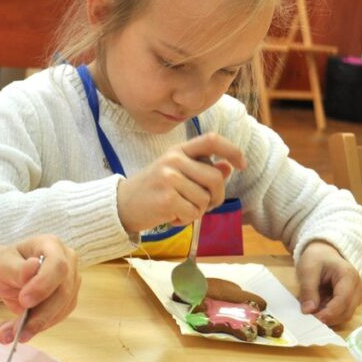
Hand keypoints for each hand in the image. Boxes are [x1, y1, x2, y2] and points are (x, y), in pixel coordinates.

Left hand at [0, 235, 79, 343]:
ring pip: (62, 309)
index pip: (57, 265)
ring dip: (36, 325)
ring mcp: (71, 281)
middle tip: (17, 331)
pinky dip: (38, 327)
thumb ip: (17, 268)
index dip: (43, 285)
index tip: (23, 301)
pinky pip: (57, 317)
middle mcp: (67, 261)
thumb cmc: (5, 264)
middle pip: (63, 291)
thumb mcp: (3, 263)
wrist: (6, 274)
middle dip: (40, 314)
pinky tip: (19, 332)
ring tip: (8, 335)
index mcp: (51, 245)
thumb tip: (32, 268)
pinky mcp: (68, 300)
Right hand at [117, 133, 246, 232]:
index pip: (211, 140)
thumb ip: (201, 170)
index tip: (241, 165)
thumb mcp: (175, 174)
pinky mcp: (166, 199)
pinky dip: (186, 220)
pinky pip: (193, 213)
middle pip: (215, 177)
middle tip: (204, 206)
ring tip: (179, 210)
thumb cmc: (152, 190)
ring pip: (205, 199)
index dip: (232, 150)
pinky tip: (171, 217)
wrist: (120, 205)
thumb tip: (228, 167)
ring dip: (197, 211)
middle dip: (216, 197)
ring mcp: (169, 178)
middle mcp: (173, 160)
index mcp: (177, 151)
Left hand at [295, 241, 361, 324]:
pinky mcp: (352, 300)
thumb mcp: (307, 270)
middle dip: (329, 318)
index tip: (313, 319)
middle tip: (309, 318)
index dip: (329, 313)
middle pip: (347, 311)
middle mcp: (358, 287)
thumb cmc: (316, 258)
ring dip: (329, 317)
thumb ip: (308, 290)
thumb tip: (308, 311)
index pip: (343, 300)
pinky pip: (342, 312)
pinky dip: (330, 314)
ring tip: (312, 311)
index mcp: (349, 276)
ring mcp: (357, 294)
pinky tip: (318, 309)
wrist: (323, 252)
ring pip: (345, 314)